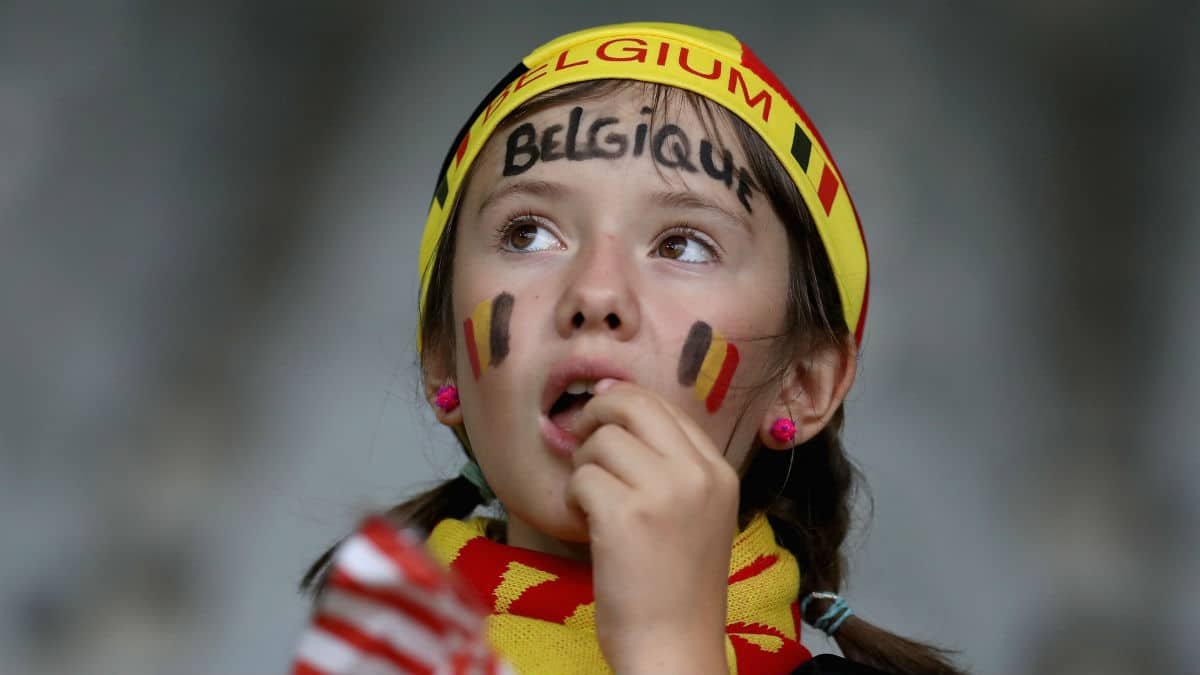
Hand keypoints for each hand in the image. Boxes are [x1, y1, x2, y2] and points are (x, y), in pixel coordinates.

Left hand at [565, 379, 738, 674]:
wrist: (673, 647)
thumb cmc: (675, 585)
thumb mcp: (695, 513)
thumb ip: (667, 462)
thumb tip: (610, 396)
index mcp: (719, 471)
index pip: (663, 404)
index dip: (623, 406)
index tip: (602, 427)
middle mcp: (697, 474)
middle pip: (631, 403)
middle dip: (596, 415)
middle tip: (582, 444)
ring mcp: (664, 492)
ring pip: (600, 440)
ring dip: (583, 469)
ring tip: (593, 506)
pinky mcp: (626, 516)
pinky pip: (580, 478)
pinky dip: (573, 500)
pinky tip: (587, 527)